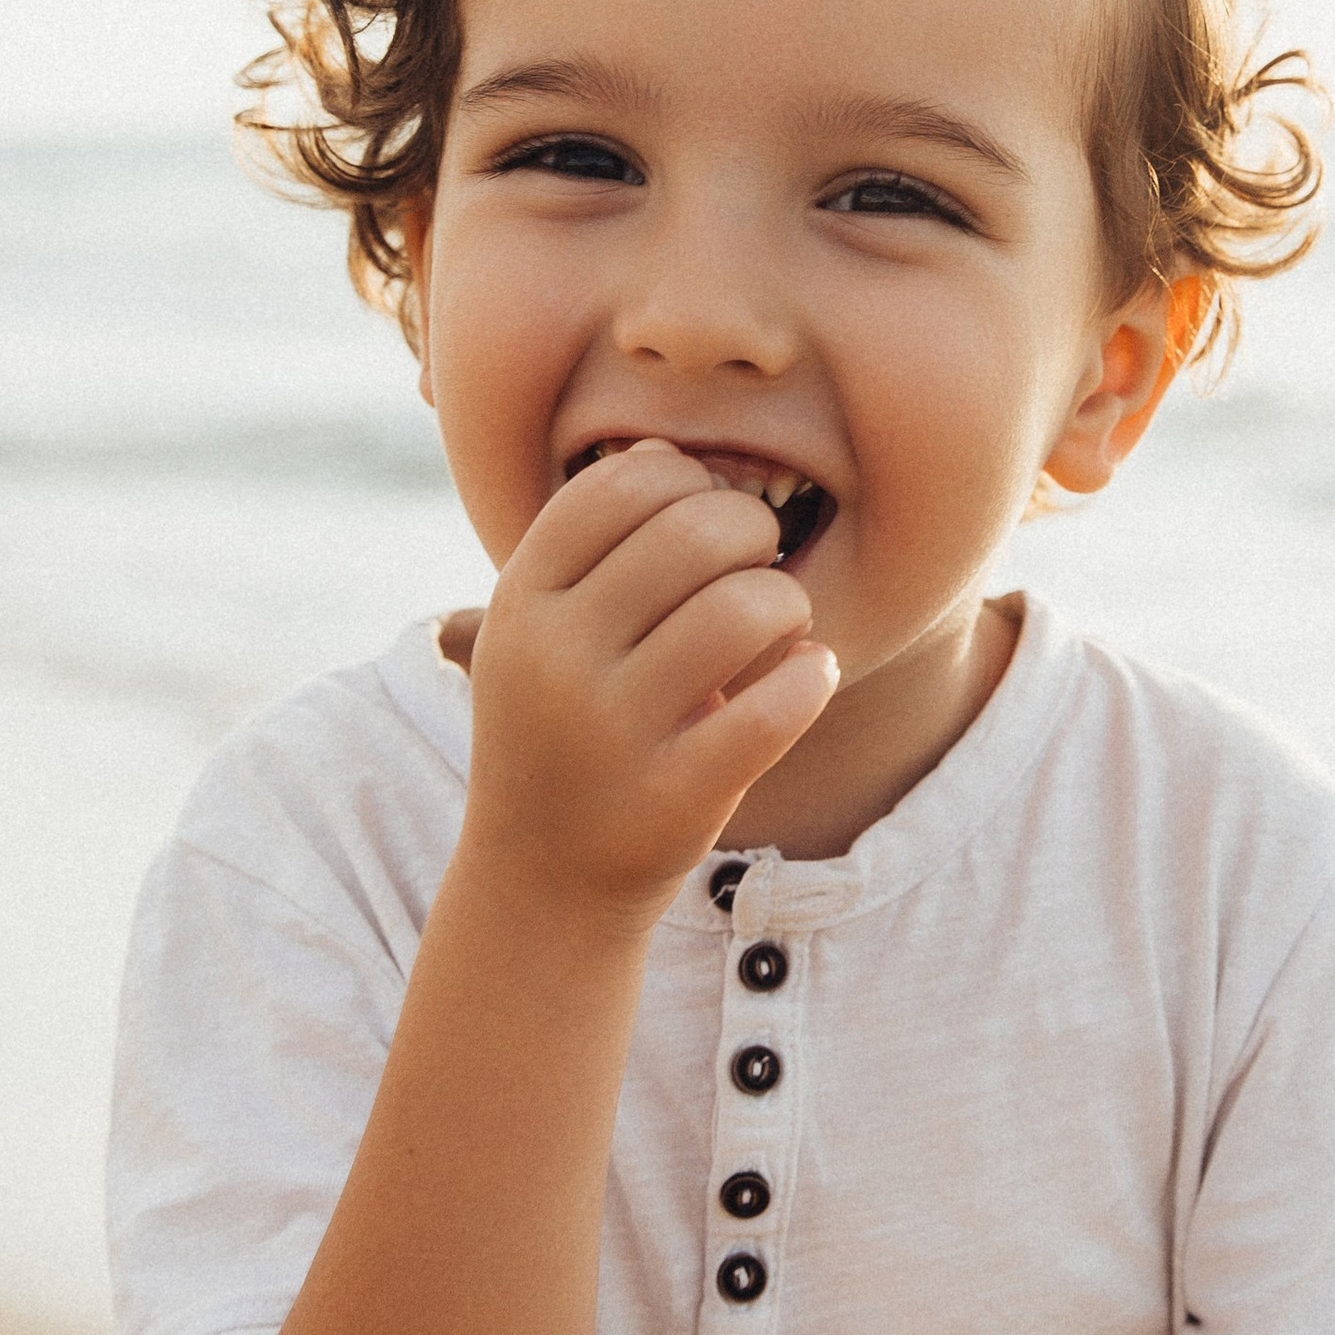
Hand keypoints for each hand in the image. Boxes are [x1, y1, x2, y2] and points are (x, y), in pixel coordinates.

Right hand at [459, 440, 838, 913]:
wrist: (542, 880)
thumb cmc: (566, 726)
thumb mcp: (543, 631)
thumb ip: (597, 545)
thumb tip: (671, 454)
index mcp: (521, 602)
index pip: (621, 483)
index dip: (686, 478)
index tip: (706, 513)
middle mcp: (555, 660)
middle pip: (694, 530)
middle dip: (752, 530)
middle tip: (759, 564)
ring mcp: (610, 734)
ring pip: (745, 608)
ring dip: (788, 602)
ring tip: (782, 626)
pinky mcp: (673, 798)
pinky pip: (778, 705)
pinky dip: (813, 674)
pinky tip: (809, 673)